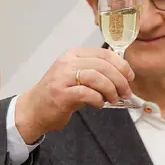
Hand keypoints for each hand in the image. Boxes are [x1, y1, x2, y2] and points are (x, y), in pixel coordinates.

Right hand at [15, 48, 134, 143]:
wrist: (34, 110)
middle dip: (119, 80)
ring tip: (113, 99)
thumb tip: (122, 75)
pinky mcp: (61, 94)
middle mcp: (67, 63)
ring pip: (96, 77)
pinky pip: (87, 93)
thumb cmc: (59, 94)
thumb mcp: (78, 77)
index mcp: (74, 55)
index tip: (129, 76)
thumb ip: (96, 72)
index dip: (121, 65)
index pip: (103, 54)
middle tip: (125, 92)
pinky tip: (99, 104)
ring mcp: (62, 78)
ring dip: (110, 90)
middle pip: (102, 65)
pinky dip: (97, 99)